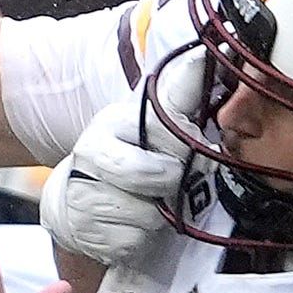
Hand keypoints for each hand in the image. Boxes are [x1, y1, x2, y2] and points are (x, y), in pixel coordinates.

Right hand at [41, 56, 203, 265]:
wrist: (76, 198)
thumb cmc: (129, 156)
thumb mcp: (150, 122)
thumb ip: (181, 94)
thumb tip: (216, 49)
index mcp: (112, 124)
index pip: (162, 130)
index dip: (183, 149)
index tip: (188, 156)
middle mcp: (90, 155)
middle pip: (157, 178)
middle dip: (171, 186)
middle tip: (168, 184)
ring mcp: (82, 195)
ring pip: (146, 215)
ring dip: (155, 217)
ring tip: (146, 204)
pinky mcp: (82, 231)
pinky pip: (129, 243)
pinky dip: (137, 241)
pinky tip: (129, 226)